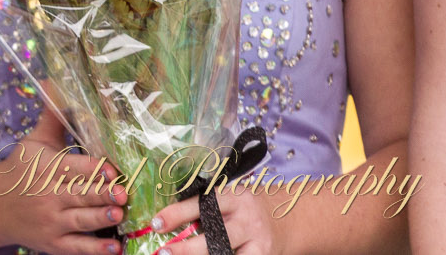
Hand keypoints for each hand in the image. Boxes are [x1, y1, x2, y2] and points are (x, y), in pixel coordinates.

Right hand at [0, 107, 127, 254]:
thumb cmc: (20, 169)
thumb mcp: (34, 142)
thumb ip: (52, 116)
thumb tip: (54, 81)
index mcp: (46, 168)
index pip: (72, 167)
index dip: (92, 168)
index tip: (112, 169)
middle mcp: (48, 195)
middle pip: (79, 194)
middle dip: (102, 194)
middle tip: (123, 193)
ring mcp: (51, 221)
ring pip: (80, 220)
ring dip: (101, 218)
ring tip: (119, 214)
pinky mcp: (54, 243)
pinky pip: (77, 247)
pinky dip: (95, 249)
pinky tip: (114, 248)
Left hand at [150, 188, 272, 254]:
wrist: (290, 218)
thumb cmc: (248, 209)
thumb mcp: (231, 201)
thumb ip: (208, 210)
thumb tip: (169, 225)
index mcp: (233, 196)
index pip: (201, 204)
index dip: (176, 214)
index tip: (155, 224)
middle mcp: (247, 218)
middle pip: (215, 234)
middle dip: (188, 248)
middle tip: (165, 252)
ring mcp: (258, 240)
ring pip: (226, 254)